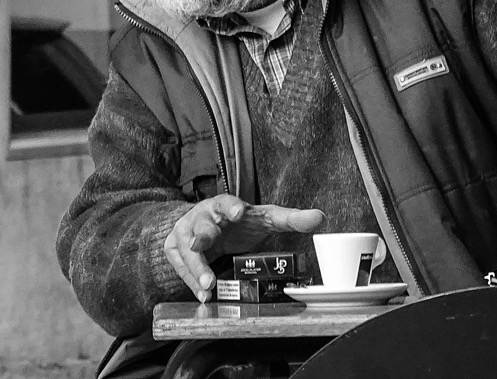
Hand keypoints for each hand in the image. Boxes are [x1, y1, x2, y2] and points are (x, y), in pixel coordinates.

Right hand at [164, 194, 324, 302]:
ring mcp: (186, 232)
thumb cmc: (239, 223)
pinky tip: (202, 294)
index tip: (237, 213)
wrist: (207, 227)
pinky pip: (181, 267)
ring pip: (187, 249)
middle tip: (200, 244)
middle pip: (201, 225)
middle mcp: (202, 216)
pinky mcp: (176, 250)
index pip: (226, 201)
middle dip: (202, 236)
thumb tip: (320, 217)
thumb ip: (291, 219)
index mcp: (224, 205)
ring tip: (207, 286)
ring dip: (196, 268)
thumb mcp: (264, 219)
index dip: (230, 207)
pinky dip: (191, 281)